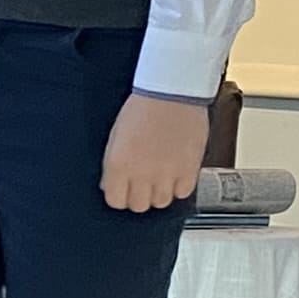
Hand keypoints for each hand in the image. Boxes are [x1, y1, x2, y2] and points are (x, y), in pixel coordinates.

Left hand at [101, 90, 210, 212]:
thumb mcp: (115, 137)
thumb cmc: (142, 108)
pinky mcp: (189, 170)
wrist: (172, 91)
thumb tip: (110, 186)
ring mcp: (167, 174)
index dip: (119, 195)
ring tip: (160, 175)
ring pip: (161, 202)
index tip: (123, 189)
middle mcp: (142, 174)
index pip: (116, 201)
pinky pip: (182, 193)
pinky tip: (176, 171)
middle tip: (142, 181)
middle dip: (138, 196)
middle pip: (138, 206)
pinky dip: (179, 186)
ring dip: (159, 192)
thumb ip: (113, 166)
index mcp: (118, 166)